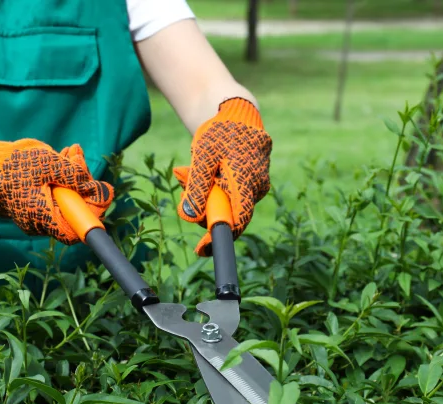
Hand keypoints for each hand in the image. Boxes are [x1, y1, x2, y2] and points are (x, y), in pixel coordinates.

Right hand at [0, 132, 112, 243]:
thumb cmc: (14, 163)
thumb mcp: (47, 162)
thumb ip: (73, 174)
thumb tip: (96, 189)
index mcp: (40, 216)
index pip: (74, 231)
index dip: (91, 215)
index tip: (99, 191)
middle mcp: (38, 223)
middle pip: (72, 214)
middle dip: (82, 186)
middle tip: (78, 158)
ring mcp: (35, 217)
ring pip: (66, 204)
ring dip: (74, 179)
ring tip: (69, 153)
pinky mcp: (35, 208)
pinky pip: (56, 200)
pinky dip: (63, 181)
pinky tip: (61, 159)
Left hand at [173, 97, 271, 255]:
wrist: (236, 113)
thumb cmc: (219, 132)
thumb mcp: (203, 155)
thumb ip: (196, 186)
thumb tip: (190, 215)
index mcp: (247, 181)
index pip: (237, 221)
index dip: (218, 238)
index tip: (201, 250)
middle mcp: (258, 186)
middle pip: (229, 215)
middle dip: (204, 208)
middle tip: (183, 183)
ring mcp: (258, 184)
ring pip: (229, 204)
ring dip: (207, 195)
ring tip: (190, 170)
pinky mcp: (253, 182)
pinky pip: (232, 195)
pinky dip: (215, 189)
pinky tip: (207, 171)